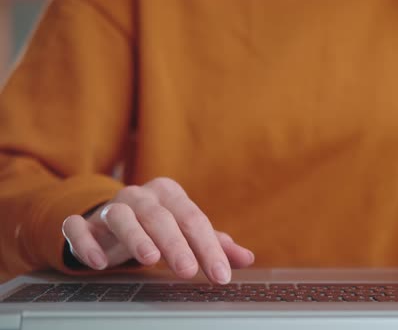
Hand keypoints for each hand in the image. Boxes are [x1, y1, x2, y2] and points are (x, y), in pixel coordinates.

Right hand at [61, 177, 253, 282]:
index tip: (221, 275)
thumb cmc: (158, 226)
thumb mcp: (187, 232)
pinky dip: (86, 242)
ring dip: (135, 236)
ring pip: (121, 216)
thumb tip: (246, 258)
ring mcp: (110, 207)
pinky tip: (99, 262)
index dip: (209, 248)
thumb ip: (215, 244)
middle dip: (175, 244)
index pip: (194, 219)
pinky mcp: (85, 222)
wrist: (113, 219)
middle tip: (188, 270)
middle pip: (160, 217)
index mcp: (170, 194)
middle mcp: (141, 196)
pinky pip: (79, 227)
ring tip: (148, 259)